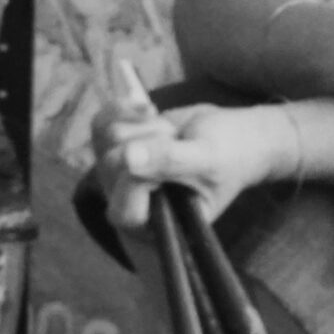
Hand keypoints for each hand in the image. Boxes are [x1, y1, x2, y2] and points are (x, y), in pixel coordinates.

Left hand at [90, 97, 281, 238]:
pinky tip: (148, 110)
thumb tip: (128, 158)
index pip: (126, 211)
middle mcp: (132, 203)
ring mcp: (120, 174)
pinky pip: (101, 122)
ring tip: (171, 132)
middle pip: (112, 165)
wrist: (232, 135)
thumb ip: (171, 161)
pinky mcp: (115, 146)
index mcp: (159, 225)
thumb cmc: (229, 156)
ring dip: (144, 125)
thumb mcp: (208, 159)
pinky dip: (125, 108)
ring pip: (108, 138)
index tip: (166, 149)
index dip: (138, 179)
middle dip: (149, 140)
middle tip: (177, 140)